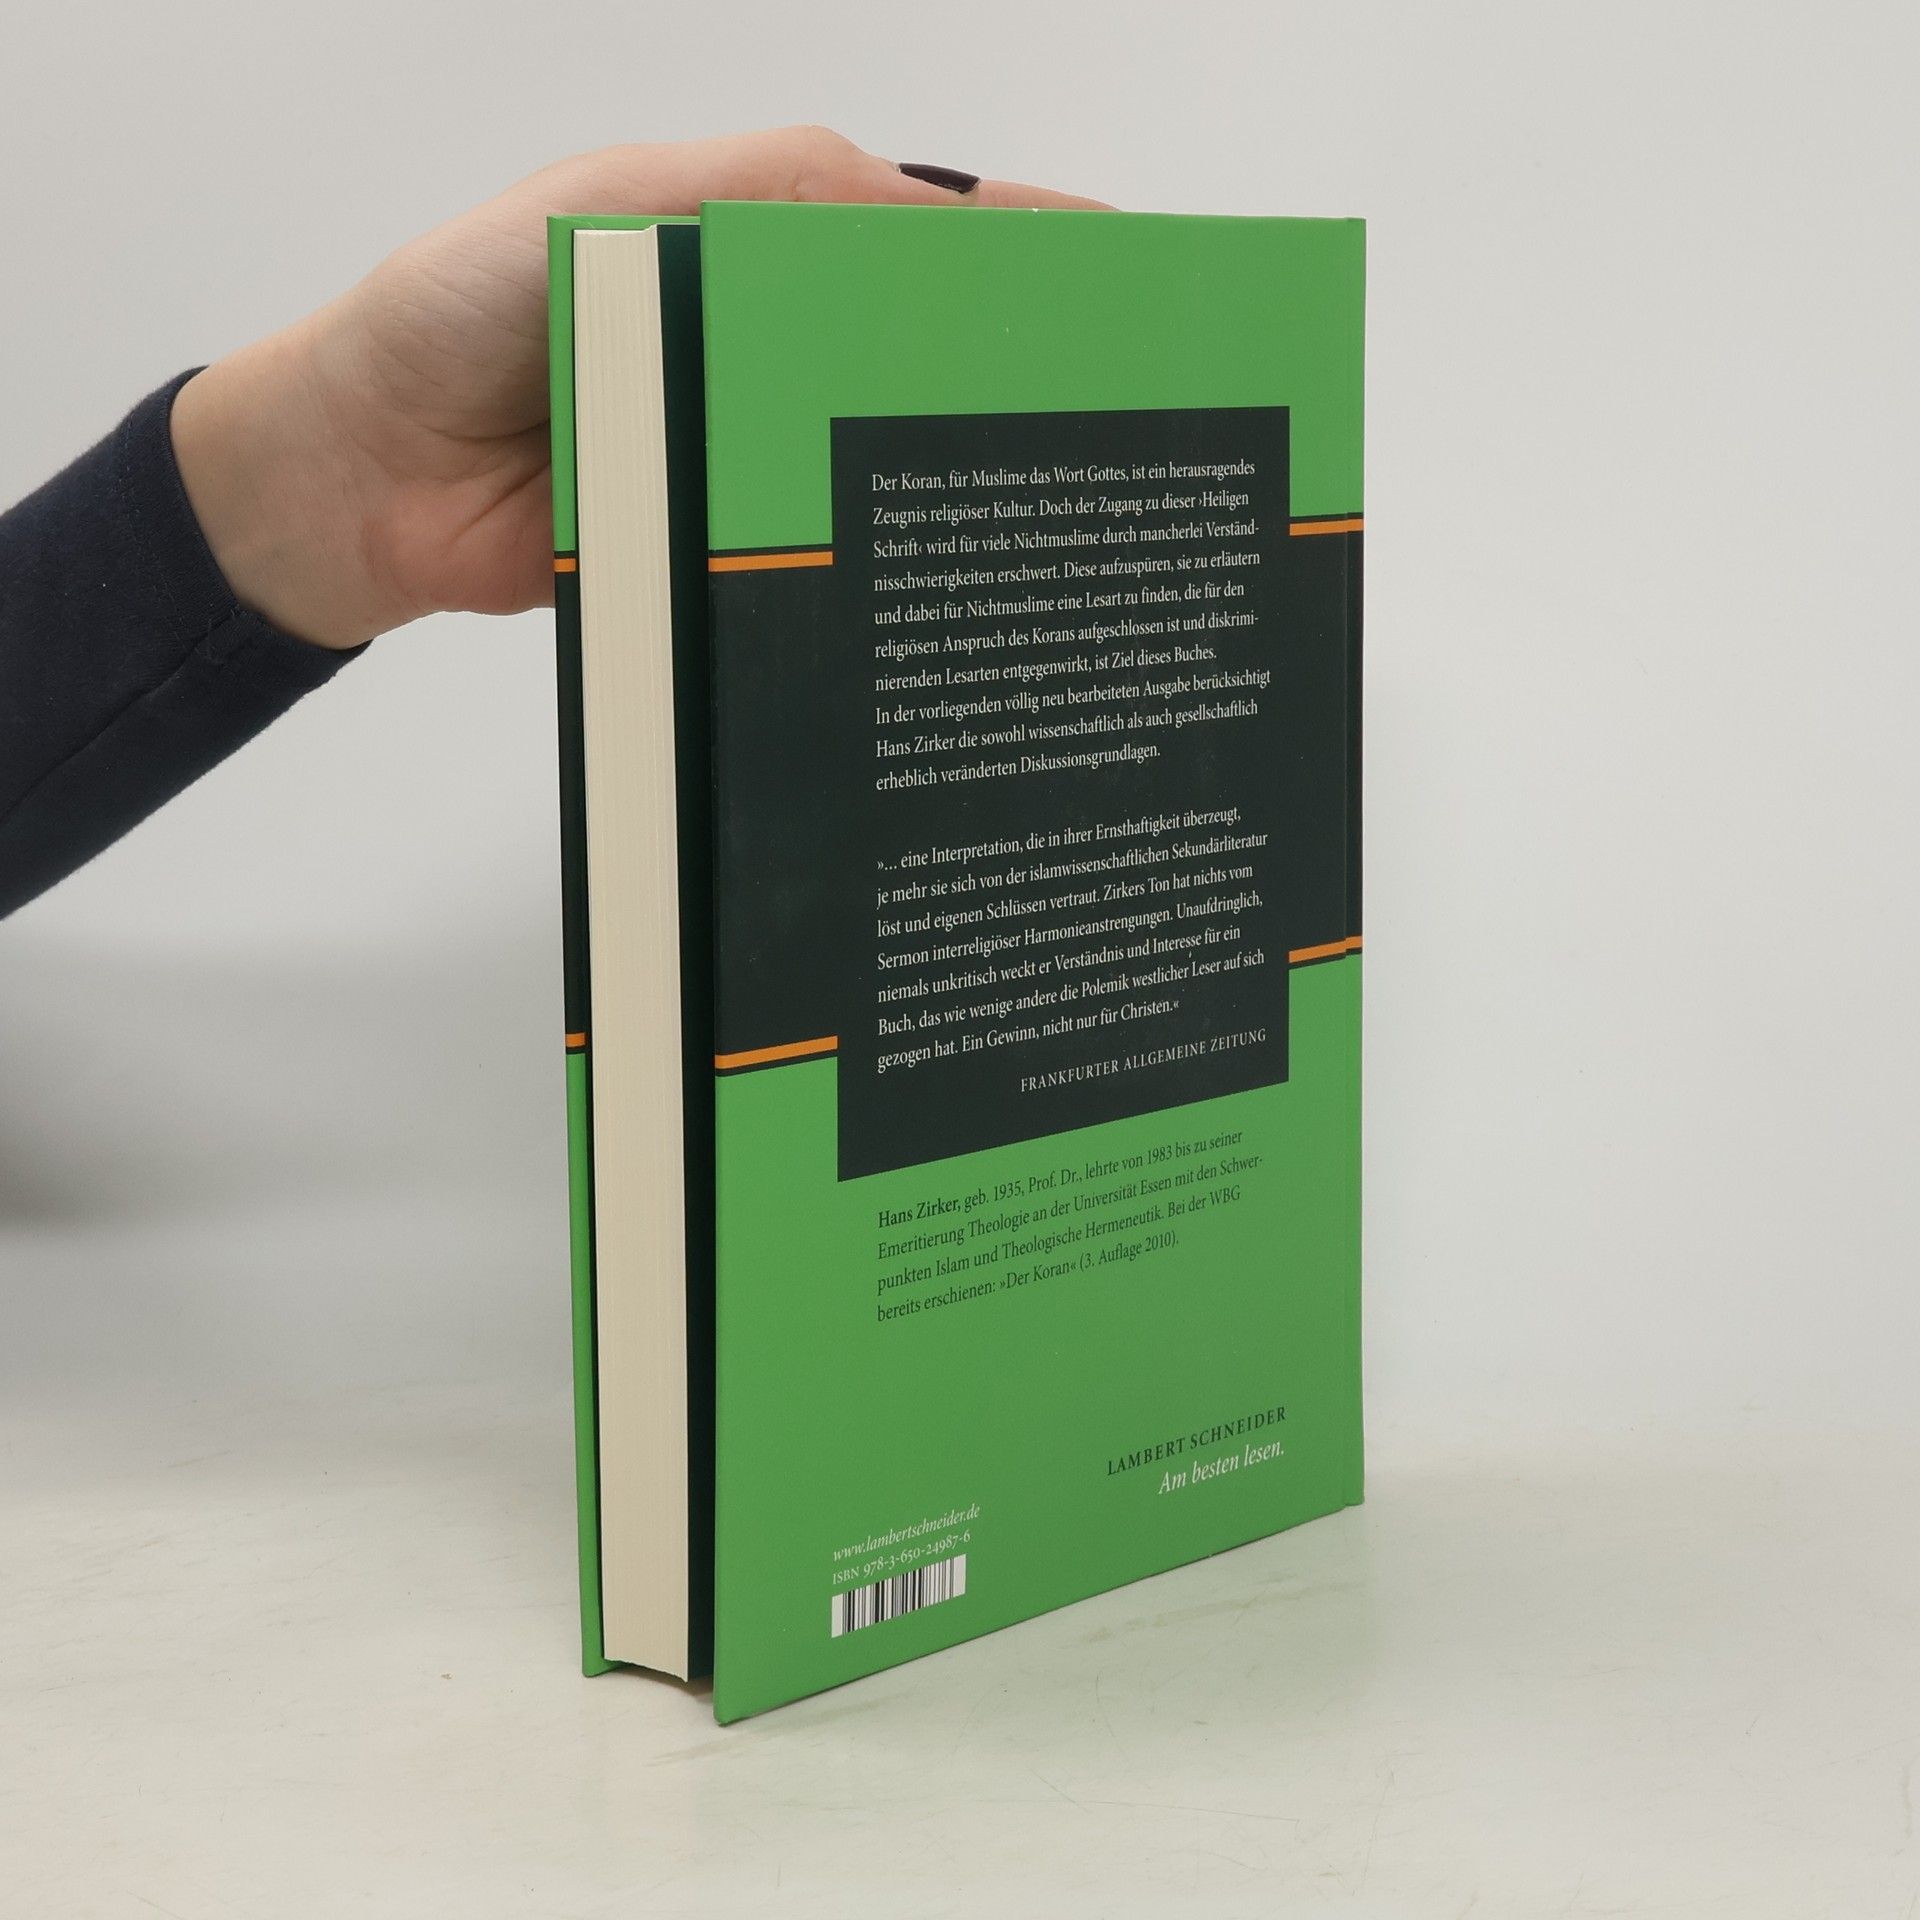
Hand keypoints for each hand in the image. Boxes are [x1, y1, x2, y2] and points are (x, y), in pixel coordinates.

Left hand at [170, 128, 1106, 649]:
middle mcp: (759, 349)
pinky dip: (864, 570)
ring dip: (948, 488)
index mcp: (748, 246)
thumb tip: (922, 215)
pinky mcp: (718, 547)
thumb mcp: (605, 210)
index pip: (910, 239)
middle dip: (1012, 381)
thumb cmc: (458, 307)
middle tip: (1127, 421)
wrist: (352, 476)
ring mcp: (741, 453)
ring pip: (870, 465)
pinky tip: (937, 596)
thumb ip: (750, 199)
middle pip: (912, 360)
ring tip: (1062, 515)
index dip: (1017, 256)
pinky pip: (806, 554)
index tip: (1128, 285)